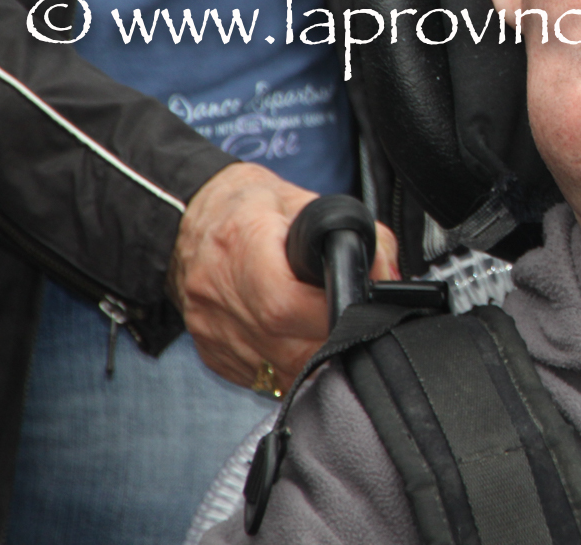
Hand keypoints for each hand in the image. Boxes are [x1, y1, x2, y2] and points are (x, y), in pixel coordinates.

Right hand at [169, 161, 398, 387]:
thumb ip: (358, 235)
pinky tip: (298, 343)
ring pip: (276, 372)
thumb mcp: (308, 202)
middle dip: (330, 342)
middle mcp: (216, 290)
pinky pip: (260, 379)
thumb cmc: (252, 207)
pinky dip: (288, 369)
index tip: (353, 308)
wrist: (193, 218)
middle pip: (285, 346)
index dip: (327, 315)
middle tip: (351, 324)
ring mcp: (210, 327)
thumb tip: (387, 278)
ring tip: (328, 333)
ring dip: (314, 362)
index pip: (284, 303)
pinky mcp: (211, 352)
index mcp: (241, 243)